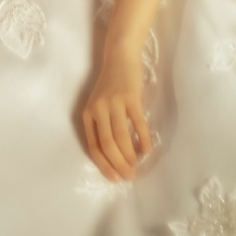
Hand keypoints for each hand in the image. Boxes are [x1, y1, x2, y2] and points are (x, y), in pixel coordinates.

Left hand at [82, 47, 151, 181]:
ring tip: (137, 166)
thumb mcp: (99, 104)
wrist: (119, 57)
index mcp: (88, 113)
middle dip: (118, 164)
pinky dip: (143, 139)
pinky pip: (137, 123)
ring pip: (121, 137)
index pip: (93, 145)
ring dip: (129, 156)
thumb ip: (103, 125)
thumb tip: (115, 155)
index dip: (104, 164)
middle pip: (107, 144)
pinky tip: (147, 150)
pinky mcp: (131, 97)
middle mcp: (98, 109)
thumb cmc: (110, 84)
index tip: (114, 178)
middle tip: (129, 177)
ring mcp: (114, 102)